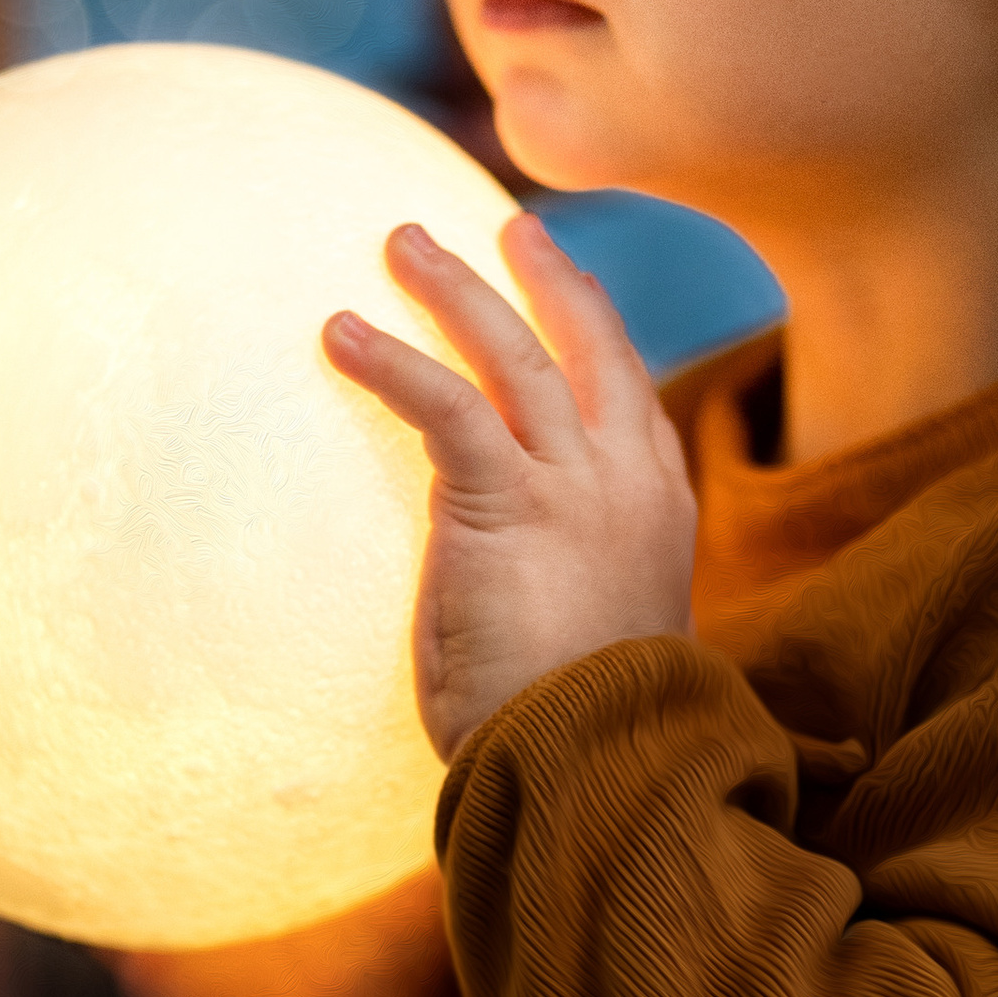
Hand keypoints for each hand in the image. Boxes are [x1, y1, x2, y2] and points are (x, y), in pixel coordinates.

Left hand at [326, 213, 696, 760]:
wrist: (594, 768)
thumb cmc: (585, 733)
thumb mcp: (589, 640)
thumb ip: (561, 583)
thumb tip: (507, 575)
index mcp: (657, 515)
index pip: (630, 402)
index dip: (597, 338)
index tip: (568, 297)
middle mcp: (627, 484)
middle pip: (589, 350)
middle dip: (548, 280)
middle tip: (508, 228)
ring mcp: (575, 489)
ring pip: (512, 357)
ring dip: (454, 291)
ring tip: (399, 244)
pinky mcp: (508, 504)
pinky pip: (446, 406)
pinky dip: (390, 361)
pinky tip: (339, 331)